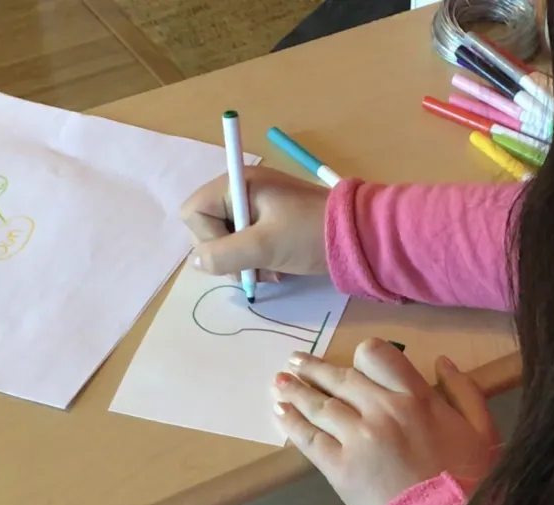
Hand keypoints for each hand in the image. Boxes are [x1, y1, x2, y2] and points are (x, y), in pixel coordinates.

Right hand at [180, 166, 329, 281]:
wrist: (360, 238)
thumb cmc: (310, 236)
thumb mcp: (263, 247)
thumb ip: (223, 255)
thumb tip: (196, 262)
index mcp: (240, 184)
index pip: (194, 211)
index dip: (206, 238)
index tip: (234, 252)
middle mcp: (244, 191)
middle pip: (208, 228)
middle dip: (227, 255)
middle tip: (253, 269)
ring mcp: (258, 208)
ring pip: (227, 242)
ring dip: (244, 263)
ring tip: (270, 271)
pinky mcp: (271, 225)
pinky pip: (246, 246)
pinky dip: (257, 261)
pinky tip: (276, 270)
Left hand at [272, 339, 498, 504]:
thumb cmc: (470, 479)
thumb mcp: (481, 428)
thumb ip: (464, 390)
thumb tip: (441, 361)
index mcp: (415, 397)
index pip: (376, 356)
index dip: (361, 356)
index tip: (353, 361)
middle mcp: (382, 409)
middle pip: (340, 379)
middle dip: (315, 368)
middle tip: (295, 361)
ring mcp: (358, 438)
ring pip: (320, 405)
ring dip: (296, 391)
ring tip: (280, 383)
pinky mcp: (340, 467)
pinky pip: (310, 439)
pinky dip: (293, 424)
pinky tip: (281, 414)